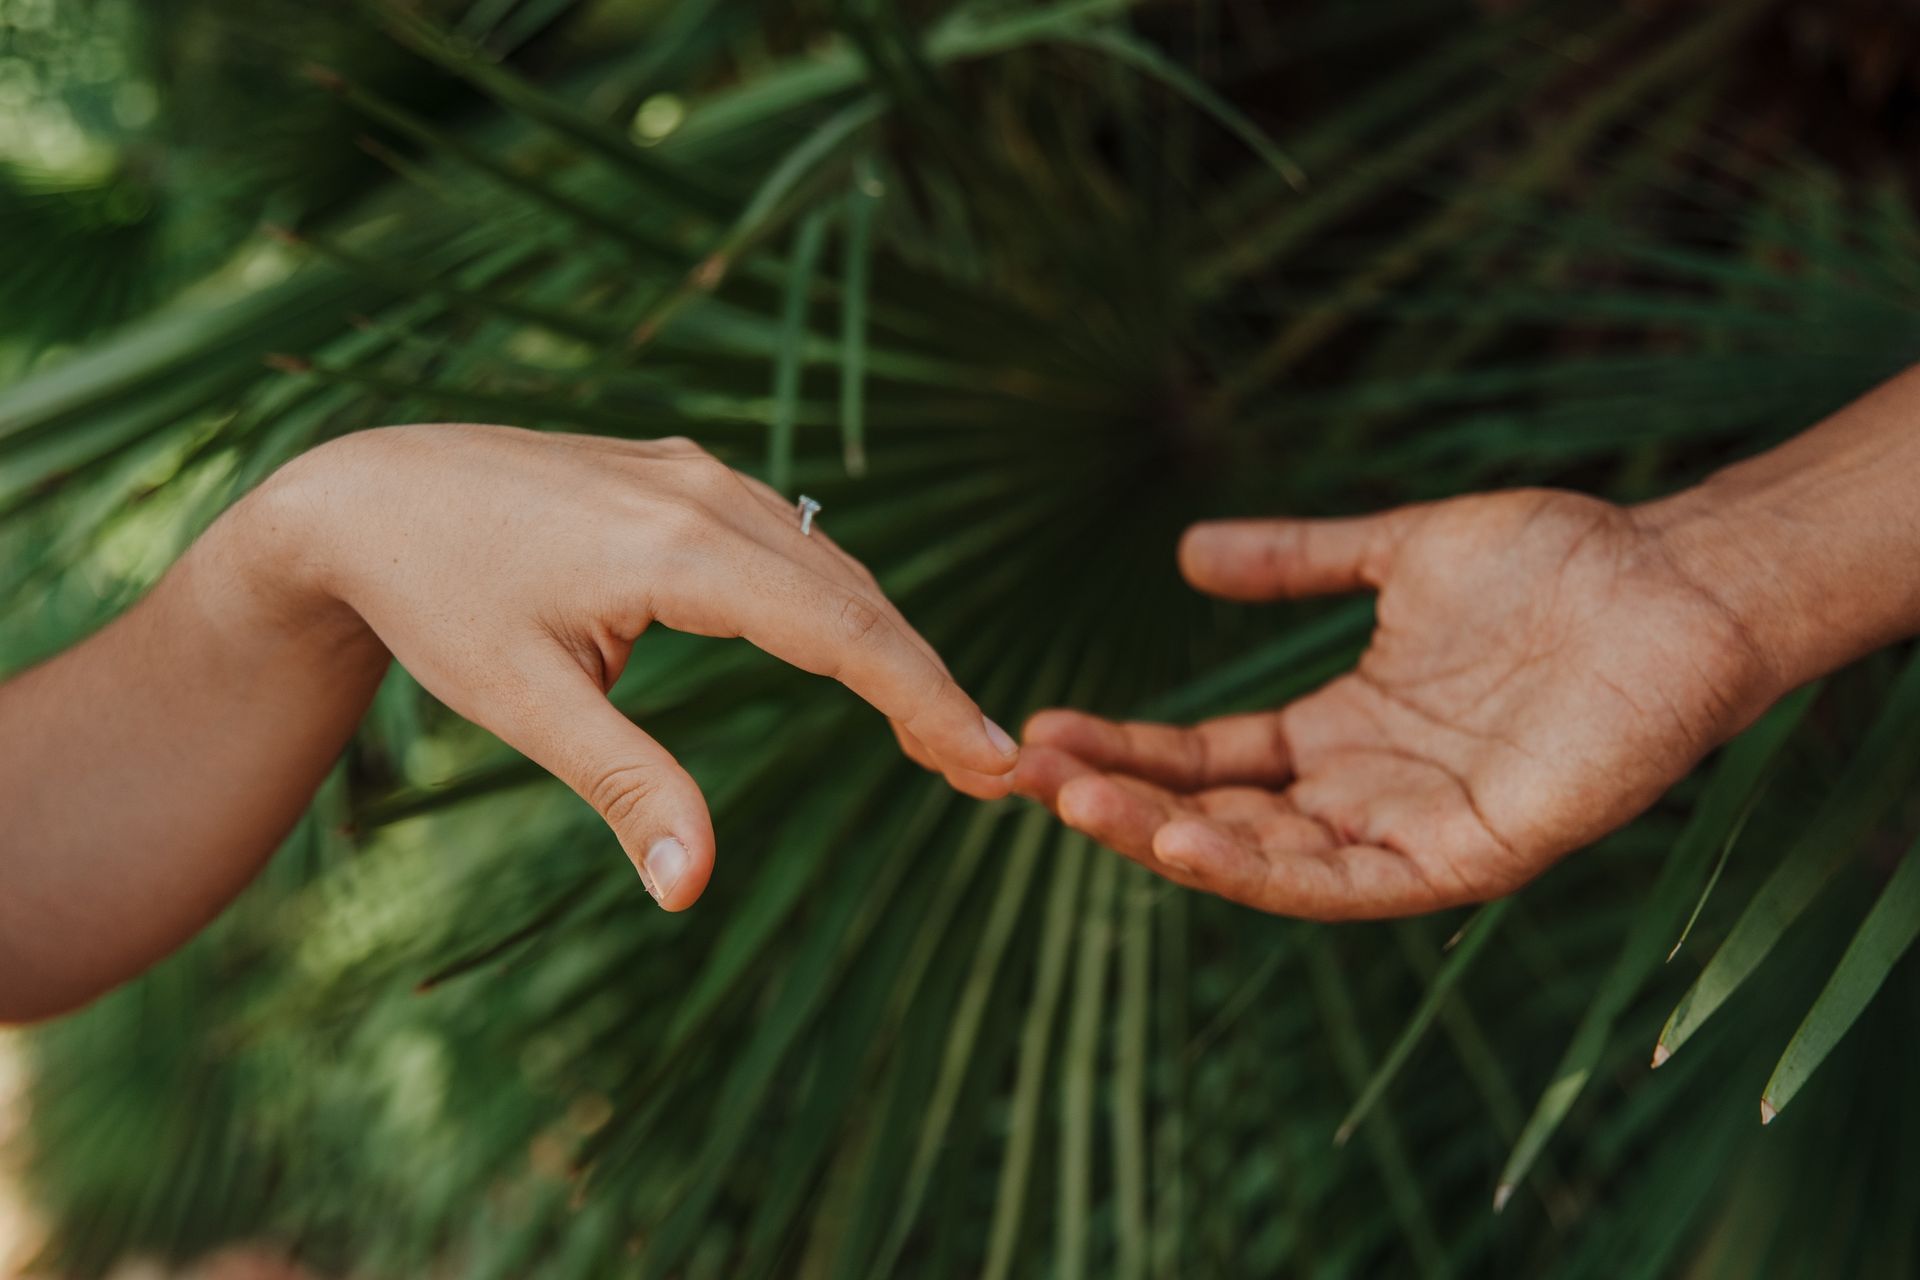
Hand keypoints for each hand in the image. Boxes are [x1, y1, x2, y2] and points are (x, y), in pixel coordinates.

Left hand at [246, 425, 1016, 908]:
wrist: (366, 494)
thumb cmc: (437, 601)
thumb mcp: (525, 706)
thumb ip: (624, 788)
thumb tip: (690, 889)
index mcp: (677, 549)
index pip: (843, 631)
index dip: (926, 699)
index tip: (993, 762)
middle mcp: (705, 493)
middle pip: (857, 596)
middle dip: (927, 684)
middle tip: (989, 771)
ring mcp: (697, 473)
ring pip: (832, 564)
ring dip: (890, 643)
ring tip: (936, 731)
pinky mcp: (683, 475)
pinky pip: (792, 541)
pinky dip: (841, 603)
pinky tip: (856, 650)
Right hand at [1015, 489, 1785, 918]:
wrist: (1673, 575)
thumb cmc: (1555, 563)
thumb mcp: (1395, 553)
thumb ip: (1297, 560)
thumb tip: (1188, 551)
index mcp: (1343, 734)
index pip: (1209, 761)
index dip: (1125, 751)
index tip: (1039, 727)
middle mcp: (1366, 794)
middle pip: (1217, 819)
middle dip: (1119, 803)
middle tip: (1021, 774)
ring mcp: (1414, 830)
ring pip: (1266, 862)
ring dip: (1167, 840)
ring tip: (1075, 804)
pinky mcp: (1471, 857)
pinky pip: (1352, 885)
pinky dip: (1266, 873)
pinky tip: (1190, 842)